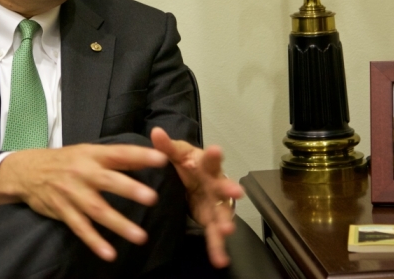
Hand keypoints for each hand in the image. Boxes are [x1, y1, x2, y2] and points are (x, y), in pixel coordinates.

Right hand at [0, 144, 167, 261]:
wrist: (27, 171)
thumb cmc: (65, 161)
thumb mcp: (87, 152)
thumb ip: (116, 157)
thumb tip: (149, 156)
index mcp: (92, 155)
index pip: (119, 154)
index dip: (139, 156)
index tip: (161, 159)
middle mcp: (83, 173)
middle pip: (108, 181)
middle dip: (130, 189)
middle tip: (152, 197)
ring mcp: (72, 193)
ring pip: (97, 210)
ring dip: (119, 223)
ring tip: (141, 236)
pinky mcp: (63, 211)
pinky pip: (80, 228)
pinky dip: (94, 241)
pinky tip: (109, 253)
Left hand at [150, 127, 243, 267]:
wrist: (190, 177)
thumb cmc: (186, 162)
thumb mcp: (175, 153)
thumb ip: (166, 146)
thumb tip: (156, 132)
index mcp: (205, 165)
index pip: (210, 158)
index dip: (213, 155)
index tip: (216, 150)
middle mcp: (215, 184)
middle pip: (223, 186)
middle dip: (229, 189)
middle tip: (237, 192)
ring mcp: (215, 203)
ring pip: (222, 213)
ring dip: (225, 221)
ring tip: (227, 230)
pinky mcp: (210, 219)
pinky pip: (214, 235)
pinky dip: (217, 248)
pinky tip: (220, 260)